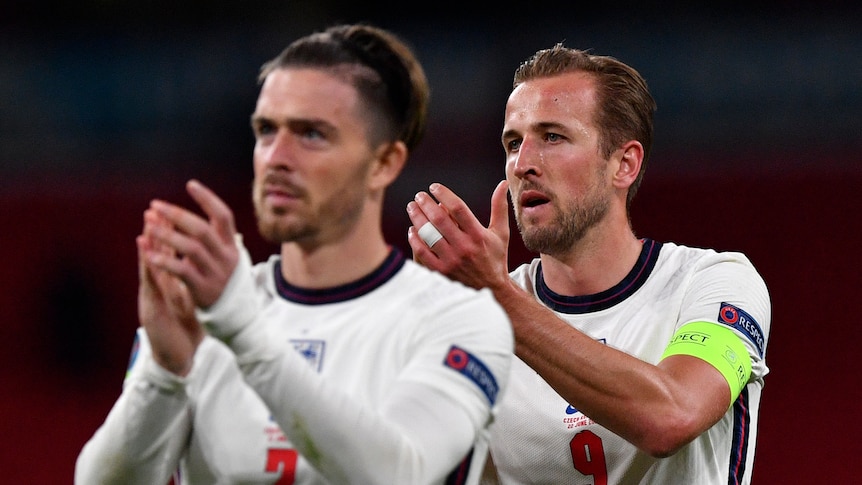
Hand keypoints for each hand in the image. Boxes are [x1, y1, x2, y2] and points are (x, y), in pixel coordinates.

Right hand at [137, 217, 202, 375]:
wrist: (176, 359)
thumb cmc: (185, 330)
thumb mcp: (192, 302)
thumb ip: (195, 283)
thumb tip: (208, 265)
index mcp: (172, 283)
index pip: (170, 254)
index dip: (171, 234)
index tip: (173, 213)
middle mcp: (161, 287)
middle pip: (158, 254)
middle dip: (159, 231)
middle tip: (157, 208)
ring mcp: (154, 296)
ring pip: (151, 264)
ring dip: (150, 242)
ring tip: (147, 222)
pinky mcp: (152, 308)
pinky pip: (150, 283)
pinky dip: (148, 264)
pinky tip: (145, 249)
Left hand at [141, 179, 238, 307]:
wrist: (236, 315)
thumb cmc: (225, 280)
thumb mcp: (228, 256)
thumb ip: (217, 236)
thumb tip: (200, 209)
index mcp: (232, 245)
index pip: (223, 215)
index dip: (208, 198)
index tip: (190, 184)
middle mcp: (226, 257)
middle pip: (202, 229)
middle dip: (177, 214)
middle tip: (155, 205)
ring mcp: (216, 273)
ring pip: (191, 248)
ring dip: (167, 235)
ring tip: (148, 225)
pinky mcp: (203, 289)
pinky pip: (182, 271)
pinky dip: (165, 261)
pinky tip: (149, 254)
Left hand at [406, 181, 511, 291]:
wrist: (492, 289)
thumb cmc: (495, 257)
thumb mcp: (500, 233)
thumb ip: (499, 207)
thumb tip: (503, 183)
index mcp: (478, 235)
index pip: (458, 208)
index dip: (444, 194)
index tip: (434, 187)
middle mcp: (464, 247)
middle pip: (439, 219)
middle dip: (426, 204)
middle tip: (419, 195)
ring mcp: (452, 261)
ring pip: (429, 235)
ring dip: (417, 218)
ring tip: (412, 208)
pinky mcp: (442, 272)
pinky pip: (423, 253)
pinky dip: (415, 239)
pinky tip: (412, 230)